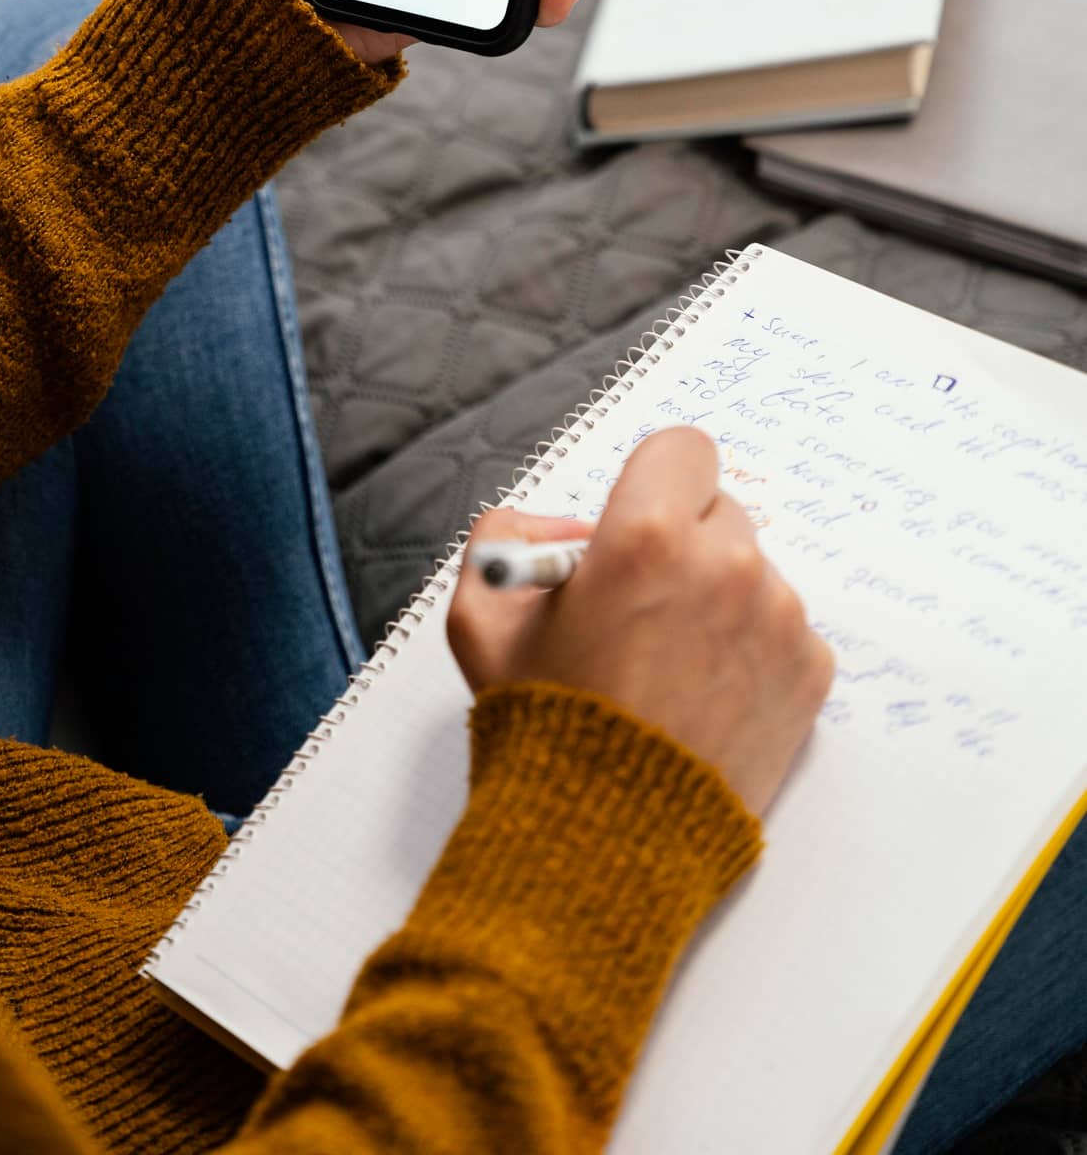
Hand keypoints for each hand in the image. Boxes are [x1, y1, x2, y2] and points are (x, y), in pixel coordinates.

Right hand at [447, 428, 833, 814]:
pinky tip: (702, 697)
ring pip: (752, 574)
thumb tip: (567, 527)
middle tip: (643, 605)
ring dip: (717, 600)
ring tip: (669, 667)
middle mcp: (725, 565)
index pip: (684, 449)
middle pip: (720, 512)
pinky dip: (748, 652)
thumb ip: (508, 537)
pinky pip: (782, 631)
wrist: (604, 840)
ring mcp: (777, 620)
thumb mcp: (481, 615)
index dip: (654, 482)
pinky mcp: (809, 673)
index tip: (636, 522)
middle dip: (684, 545)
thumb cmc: (541, 724)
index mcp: (646, 534)